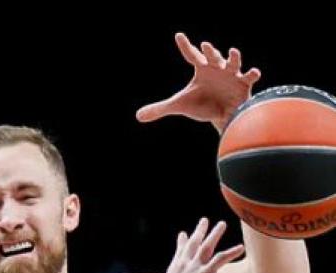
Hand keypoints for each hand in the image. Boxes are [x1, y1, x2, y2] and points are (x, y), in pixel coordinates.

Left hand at [136, 33, 260, 131]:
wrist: (220, 115)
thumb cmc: (201, 105)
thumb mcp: (179, 106)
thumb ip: (159, 108)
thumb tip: (137, 116)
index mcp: (201, 70)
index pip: (190, 55)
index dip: (185, 46)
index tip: (178, 36)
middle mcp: (217, 68)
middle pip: (212, 57)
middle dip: (210, 51)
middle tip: (205, 45)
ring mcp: (231, 74)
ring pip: (233, 63)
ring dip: (233, 57)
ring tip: (232, 52)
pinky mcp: (243, 84)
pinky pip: (249, 77)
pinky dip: (252, 74)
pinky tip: (254, 72)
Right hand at [165, 218, 244, 272]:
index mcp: (175, 269)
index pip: (180, 251)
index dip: (182, 241)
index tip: (183, 234)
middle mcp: (184, 265)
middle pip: (192, 243)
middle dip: (199, 231)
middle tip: (204, 220)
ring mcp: (194, 268)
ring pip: (206, 246)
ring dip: (214, 234)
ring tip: (222, 224)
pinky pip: (220, 259)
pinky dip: (230, 252)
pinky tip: (240, 248)